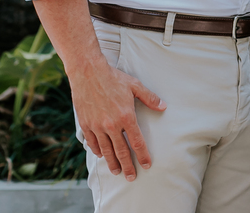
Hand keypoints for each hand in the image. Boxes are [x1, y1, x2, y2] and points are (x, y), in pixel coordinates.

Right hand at [71, 58, 165, 180]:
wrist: (88, 72)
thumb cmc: (113, 78)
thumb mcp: (135, 85)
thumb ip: (150, 98)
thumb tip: (163, 107)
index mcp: (126, 116)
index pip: (137, 142)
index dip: (142, 155)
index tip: (146, 165)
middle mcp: (111, 124)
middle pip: (121, 151)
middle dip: (127, 166)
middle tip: (131, 177)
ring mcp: (97, 125)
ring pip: (106, 150)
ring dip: (112, 162)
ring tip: (116, 171)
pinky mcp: (86, 124)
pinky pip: (92, 142)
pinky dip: (97, 150)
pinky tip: (101, 155)